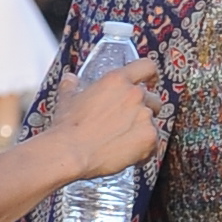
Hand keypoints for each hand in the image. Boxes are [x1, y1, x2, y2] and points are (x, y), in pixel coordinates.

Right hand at [46, 57, 160, 182]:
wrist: (71, 153)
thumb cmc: (68, 127)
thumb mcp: (67, 99)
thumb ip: (71, 85)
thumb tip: (70, 79)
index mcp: (117, 80)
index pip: (147, 66)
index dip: (151, 75)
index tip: (150, 81)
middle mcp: (135, 95)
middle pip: (154, 99)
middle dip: (146, 109)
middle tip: (130, 120)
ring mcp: (144, 117)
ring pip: (153, 123)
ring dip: (142, 130)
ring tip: (123, 141)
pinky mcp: (150, 139)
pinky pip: (154, 144)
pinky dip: (144, 150)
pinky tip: (127, 155)